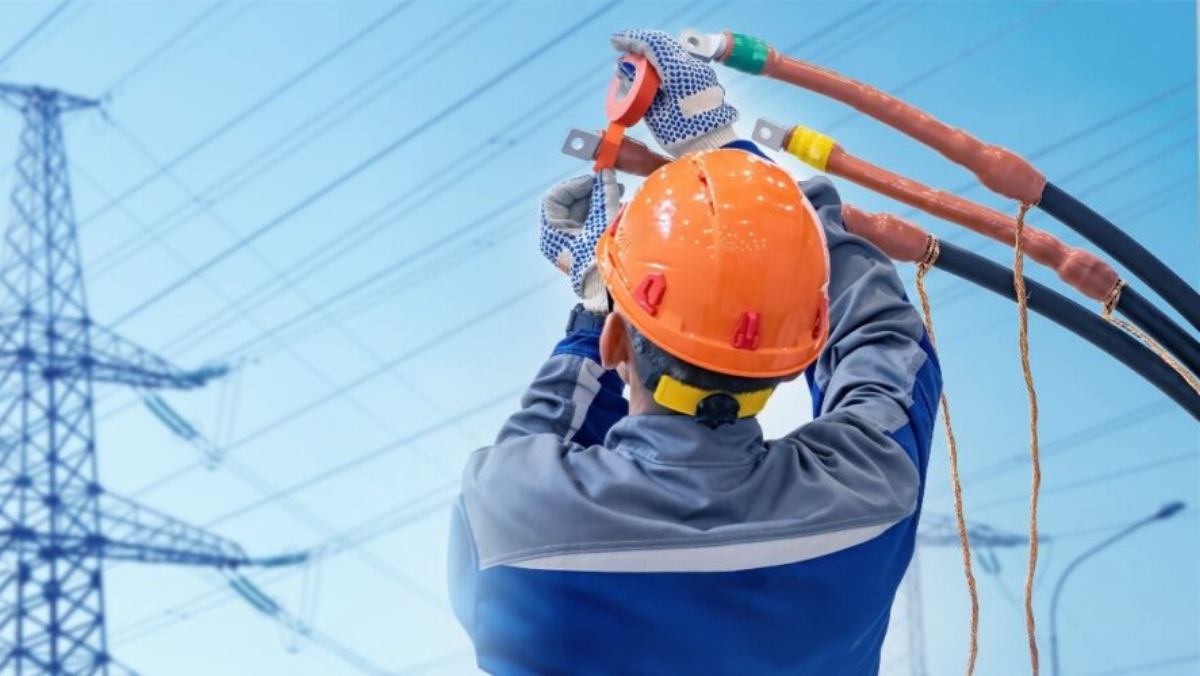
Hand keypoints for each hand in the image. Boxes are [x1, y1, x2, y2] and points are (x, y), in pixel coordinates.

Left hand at [539, 170, 622, 312]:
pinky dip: (603, 214)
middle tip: (610, 182)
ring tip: (618, 194)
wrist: (609, 292)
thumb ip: (604, 194)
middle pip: (570, 205)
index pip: (554, 198)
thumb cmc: (600, 258)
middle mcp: (558, 238)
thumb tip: (606, 174)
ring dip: (599, 201)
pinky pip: (591, 224)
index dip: (573, 185)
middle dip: (591, 191)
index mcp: (551, 233)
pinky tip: (618, 208)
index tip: (592, 180)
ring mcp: (572, 244)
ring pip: (583, 214)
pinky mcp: (586, 249)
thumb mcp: (602, 220)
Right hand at [611, 28, 738, 156]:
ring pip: (672, 51)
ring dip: (651, 53)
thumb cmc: (682, 135)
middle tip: (621, 49)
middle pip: (662, 44)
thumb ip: (638, 88)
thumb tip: (624, 70)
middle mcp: (692, 66)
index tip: (615, 42)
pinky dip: (662, 62)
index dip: (631, 40)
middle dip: (640, 44)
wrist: (712, 147)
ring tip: (634, 63)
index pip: (652, 45)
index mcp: (679, 72)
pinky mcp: (703, 78)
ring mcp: (700, 71)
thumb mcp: (653, 113)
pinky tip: (652, 71)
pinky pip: (680, 62)